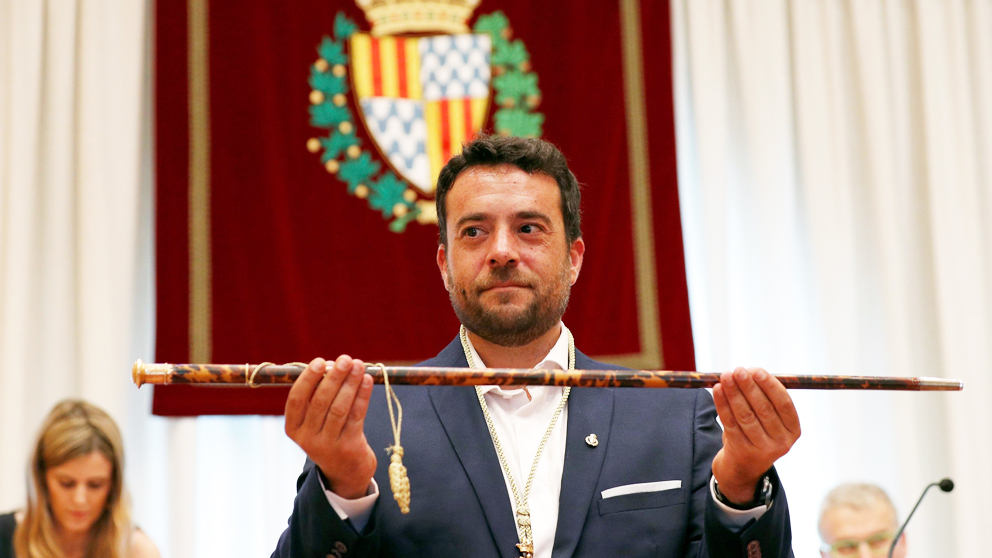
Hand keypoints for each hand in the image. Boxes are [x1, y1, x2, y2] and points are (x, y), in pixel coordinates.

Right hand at [285, 355, 376, 498]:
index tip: (320, 361)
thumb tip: (333, 364)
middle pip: (320, 402)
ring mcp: (328, 445)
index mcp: (293, 428)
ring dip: (350, 383)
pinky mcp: (349, 447)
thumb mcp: (316, 419)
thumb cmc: (329, 433)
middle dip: (334, 377)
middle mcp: (307, 438)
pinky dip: (362, 395)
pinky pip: (356, 416)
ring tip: (358, 365)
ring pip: (339, 408)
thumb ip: (318, 394)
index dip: (308, 379)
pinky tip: (367, 380)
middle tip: (346, 359)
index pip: (296, 399)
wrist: (345, 471)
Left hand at [710, 367, 799, 504]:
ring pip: (745, 416)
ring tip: (725, 376)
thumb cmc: (758, 430)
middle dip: (749, 386)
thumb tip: (749, 371)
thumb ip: (764, 395)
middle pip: (764, 409)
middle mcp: (781, 442)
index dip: (770, 386)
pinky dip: (722, 404)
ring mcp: (761, 449)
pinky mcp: (741, 450)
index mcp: (793, 429)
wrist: (744, 465)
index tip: (756, 371)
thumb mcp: (770, 418)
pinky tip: (717, 390)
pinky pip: (729, 423)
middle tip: (738, 369)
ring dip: (733, 393)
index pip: (784, 404)